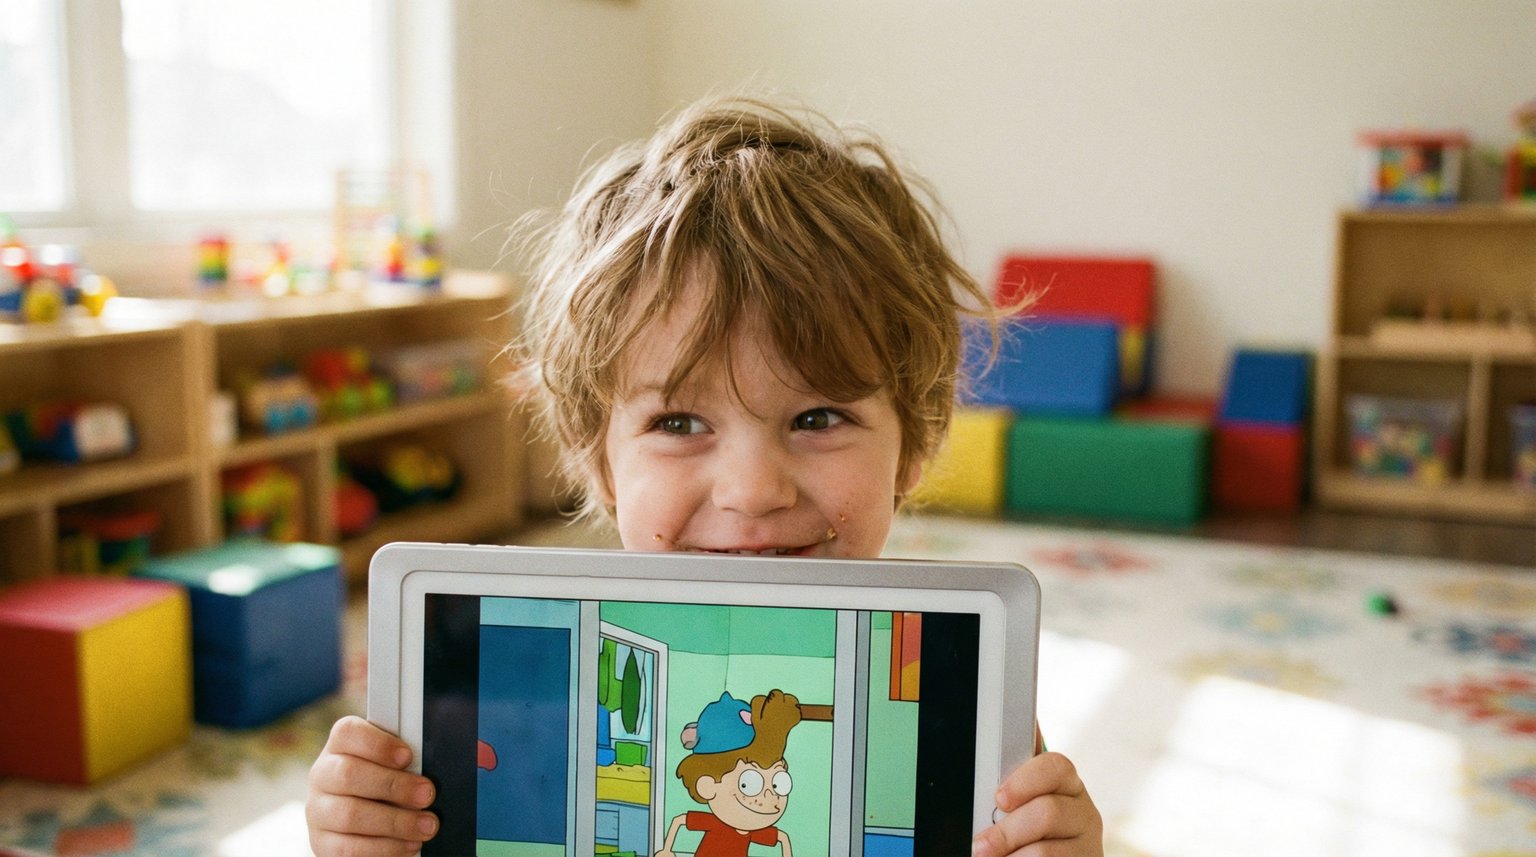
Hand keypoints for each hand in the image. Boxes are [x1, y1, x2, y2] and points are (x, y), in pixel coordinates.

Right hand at [307, 715, 439, 855]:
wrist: (356, 824)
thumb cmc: (384, 786)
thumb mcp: (395, 766)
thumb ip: (411, 759)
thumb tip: (452, 755)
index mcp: (341, 746)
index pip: (348, 733)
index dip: (378, 743)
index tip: (408, 756)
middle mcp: (323, 775)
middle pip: (349, 775)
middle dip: (394, 786)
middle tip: (428, 795)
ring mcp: (318, 810)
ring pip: (350, 814)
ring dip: (395, 822)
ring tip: (427, 826)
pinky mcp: (322, 843)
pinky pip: (348, 849)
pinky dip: (384, 849)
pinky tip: (408, 846)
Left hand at [972, 752, 1102, 856]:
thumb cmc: (1024, 834)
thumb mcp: (1021, 807)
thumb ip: (1013, 790)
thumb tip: (992, 767)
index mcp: (1066, 785)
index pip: (1055, 767)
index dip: (1024, 781)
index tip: (999, 798)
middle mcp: (1083, 812)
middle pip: (1047, 812)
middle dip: (1007, 832)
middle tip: (981, 846)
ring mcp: (1087, 844)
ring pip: (1044, 850)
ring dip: (1012, 856)